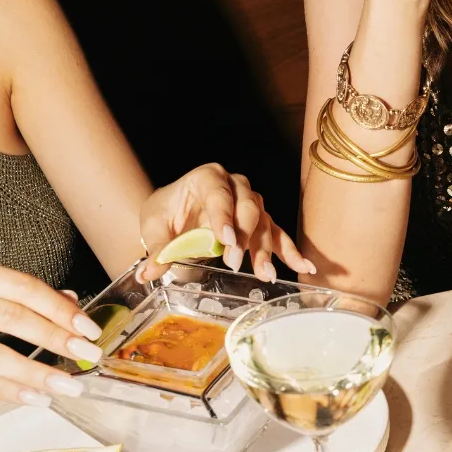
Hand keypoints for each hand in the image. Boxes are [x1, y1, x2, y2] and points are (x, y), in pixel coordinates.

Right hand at [0, 260, 104, 405]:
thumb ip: (15, 291)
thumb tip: (69, 300)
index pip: (22, 288)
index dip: (60, 308)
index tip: (87, 327)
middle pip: (12, 319)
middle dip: (57, 339)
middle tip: (87, 354)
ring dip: (38, 373)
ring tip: (69, 385)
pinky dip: (10, 390)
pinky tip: (36, 396)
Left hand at [138, 163, 313, 281]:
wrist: (175, 213)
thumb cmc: (166, 212)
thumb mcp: (155, 227)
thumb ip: (158, 249)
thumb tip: (147, 272)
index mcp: (208, 177)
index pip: (219, 194)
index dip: (224, 216)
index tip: (225, 239)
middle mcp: (235, 185)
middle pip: (249, 208)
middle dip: (245, 236)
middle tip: (235, 262)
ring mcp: (251, 203)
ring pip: (264, 223)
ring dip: (265, 250)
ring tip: (266, 274)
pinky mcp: (260, 222)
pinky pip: (277, 235)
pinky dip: (289, 251)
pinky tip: (304, 266)